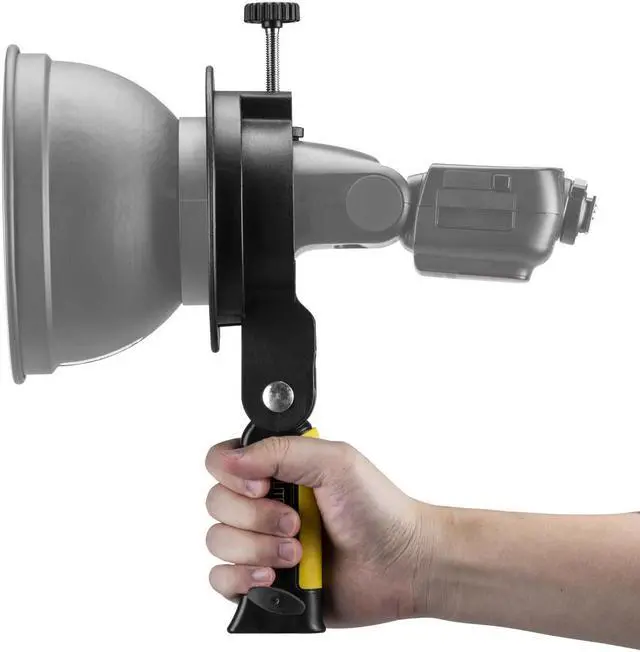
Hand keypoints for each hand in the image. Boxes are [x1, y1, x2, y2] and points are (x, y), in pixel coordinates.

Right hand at [205, 435, 446, 626]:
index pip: (222, 460)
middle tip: (295, 522)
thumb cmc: (378, 510)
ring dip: (257, 549)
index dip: (232, 473)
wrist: (401, 565)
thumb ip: (281, 450)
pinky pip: (221, 580)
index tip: (263, 485)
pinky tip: (274, 577)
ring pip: (218, 542)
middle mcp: (264, 502)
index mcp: (278, 468)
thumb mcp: (335, 461)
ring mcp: (261, 542)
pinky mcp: (262, 581)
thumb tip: (232, 459)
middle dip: (256, 517)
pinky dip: (243, 579)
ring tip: (296, 553)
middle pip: (216, 503)